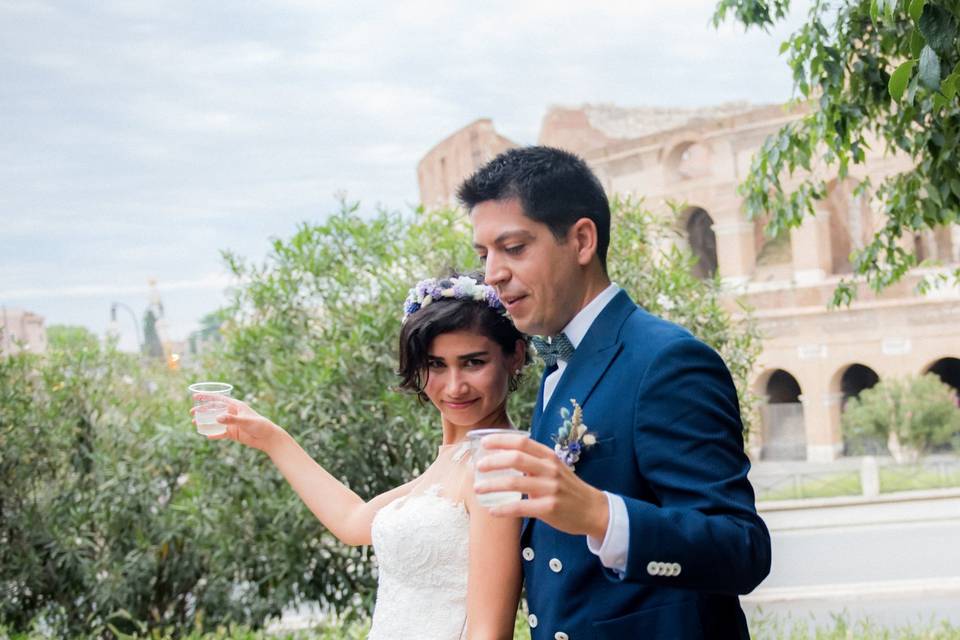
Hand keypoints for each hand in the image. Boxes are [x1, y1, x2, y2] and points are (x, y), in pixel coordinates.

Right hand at [190, 395, 285, 453]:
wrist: (267, 438)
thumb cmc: (259, 425)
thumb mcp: (245, 421)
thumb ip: (231, 419)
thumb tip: (216, 418)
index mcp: (236, 406)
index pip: (218, 399)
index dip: (207, 397)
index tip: (195, 396)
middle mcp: (232, 413)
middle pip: (214, 410)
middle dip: (202, 410)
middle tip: (191, 412)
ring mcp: (232, 423)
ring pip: (215, 422)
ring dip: (205, 422)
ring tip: (194, 423)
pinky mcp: (233, 433)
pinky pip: (220, 433)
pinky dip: (214, 434)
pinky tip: (206, 435)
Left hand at [473, 434, 609, 538]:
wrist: (593, 510)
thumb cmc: (568, 488)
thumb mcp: (554, 468)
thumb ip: (533, 462)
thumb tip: (503, 457)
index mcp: (549, 456)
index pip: (522, 442)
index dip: (500, 440)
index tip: (484, 442)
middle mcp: (550, 469)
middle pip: (516, 458)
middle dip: (493, 461)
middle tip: (478, 466)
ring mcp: (550, 488)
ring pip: (515, 483)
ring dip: (492, 485)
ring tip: (478, 489)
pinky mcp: (549, 508)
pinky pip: (521, 507)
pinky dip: (503, 509)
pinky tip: (492, 510)